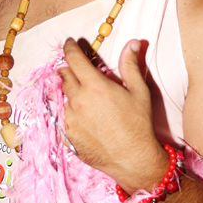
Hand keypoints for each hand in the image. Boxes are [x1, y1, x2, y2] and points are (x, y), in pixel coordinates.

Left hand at [60, 38, 166, 193]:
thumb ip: (131, 64)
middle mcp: (78, 100)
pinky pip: (63, 116)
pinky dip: (71, 111)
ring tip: (87, 98)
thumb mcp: (139, 91)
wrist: (133, 159)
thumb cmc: (138, 124)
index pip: (73, 58)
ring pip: (63, 96)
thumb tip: (134, 42)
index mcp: (94, 86)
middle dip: (71, 69)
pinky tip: (86, 117)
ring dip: (71, 91)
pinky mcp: (67, 134)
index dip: (70, 47)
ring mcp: (70, 118)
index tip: (70, 43)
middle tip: (82, 72)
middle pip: (64, 75)